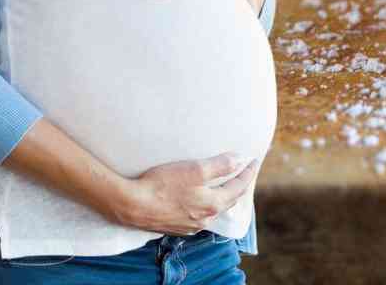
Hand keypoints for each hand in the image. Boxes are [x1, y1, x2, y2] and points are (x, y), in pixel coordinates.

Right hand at [114, 153, 260, 235]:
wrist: (132, 205)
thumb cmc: (163, 185)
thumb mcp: (195, 169)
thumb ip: (220, 166)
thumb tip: (239, 160)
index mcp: (213, 204)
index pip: (238, 187)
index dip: (248, 173)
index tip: (253, 162)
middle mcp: (205, 218)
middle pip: (228, 200)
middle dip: (238, 186)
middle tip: (244, 173)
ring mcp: (190, 225)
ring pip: (214, 209)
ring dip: (222, 197)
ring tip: (225, 185)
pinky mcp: (176, 226)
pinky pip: (199, 215)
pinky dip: (206, 204)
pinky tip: (201, 200)